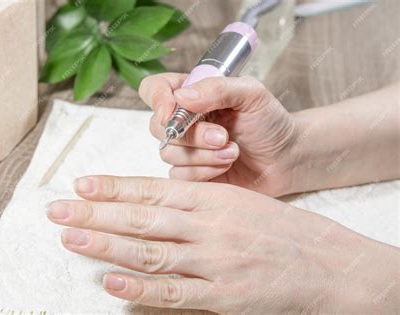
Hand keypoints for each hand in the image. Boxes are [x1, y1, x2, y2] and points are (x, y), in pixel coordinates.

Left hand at [46, 176, 397, 312]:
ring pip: (150, 252)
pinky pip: (175, 293)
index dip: (113, 187)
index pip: (151, 189)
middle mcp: (208, 227)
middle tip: (58, 210)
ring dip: (106, 246)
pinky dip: (140, 288)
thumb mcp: (235, 200)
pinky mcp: (223, 296)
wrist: (324, 261)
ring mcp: (214, 262)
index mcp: (212, 198)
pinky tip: (112, 282)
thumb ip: (192, 202)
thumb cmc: (276, 227)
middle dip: (95, 214)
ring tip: (72, 239)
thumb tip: (147, 204)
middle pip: (141, 219)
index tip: (81, 184)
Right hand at [140, 73, 296, 196]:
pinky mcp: (191, 173)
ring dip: (204, 155)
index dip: (157, 99)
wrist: (286, 158)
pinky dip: (205, 172)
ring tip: (233, 151)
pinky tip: (226, 166)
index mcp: (193, 94)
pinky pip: (179, 175)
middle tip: (223, 136)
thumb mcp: (251, 94)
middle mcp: (184, 120)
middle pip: (158, 127)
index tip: (173, 111)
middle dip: (192, 135)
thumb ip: (217, 88)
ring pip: (168, 154)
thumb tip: (181, 97)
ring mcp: (186, 149)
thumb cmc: (270, 122)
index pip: (154, 89)